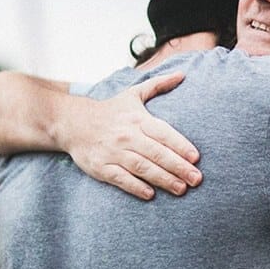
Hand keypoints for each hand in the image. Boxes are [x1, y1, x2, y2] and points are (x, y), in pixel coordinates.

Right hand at [60, 72, 202, 199]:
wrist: (73, 122)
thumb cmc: (110, 111)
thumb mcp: (133, 94)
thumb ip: (159, 85)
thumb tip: (182, 74)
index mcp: (137, 119)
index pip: (163, 133)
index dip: (180, 145)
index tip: (196, 158)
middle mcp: (127, 136)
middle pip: (156, 153)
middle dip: (178, 167)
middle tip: (196, 179)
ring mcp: (113, 152)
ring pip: (141, 167)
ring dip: (162, 179)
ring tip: (181, 189)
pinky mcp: (101, 167)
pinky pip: (121, 179)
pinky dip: (135, 186)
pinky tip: (150, 194)